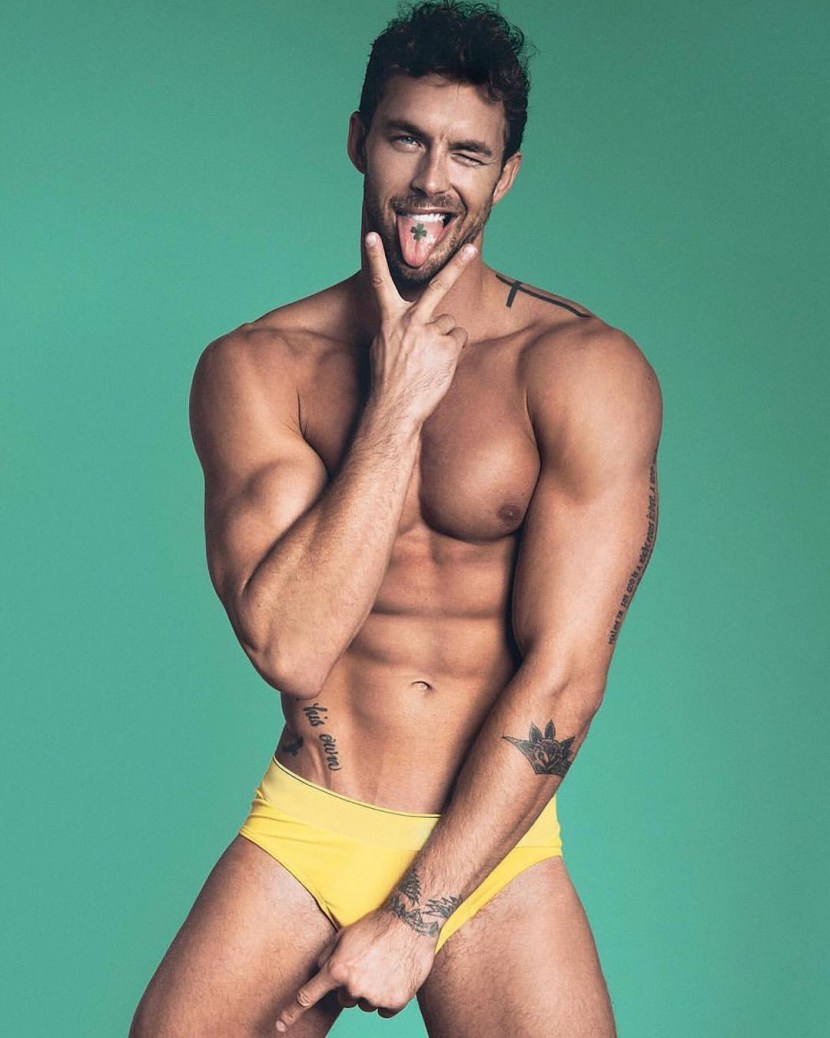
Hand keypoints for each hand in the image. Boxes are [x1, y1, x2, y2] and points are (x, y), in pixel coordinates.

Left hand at [274, 905, 436, 1032]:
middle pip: (344, 998)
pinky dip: (388, 997)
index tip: (279, 1025)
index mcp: (337, 969)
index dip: (291, 1012)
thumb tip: (318, 972)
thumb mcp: (344, 935)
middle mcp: (353, 987)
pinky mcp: (394, 1003)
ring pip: (365, 1003)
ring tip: (384, 965)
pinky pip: (384, 1009)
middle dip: (352, 985)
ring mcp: (374, 997)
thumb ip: (327, 956)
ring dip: (371, 990)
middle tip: (368, 962)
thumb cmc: (376, 925)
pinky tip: (395, 975)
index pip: (308, 996)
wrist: (412, 922)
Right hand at [365, 232, 474, 426]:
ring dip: (443, 339)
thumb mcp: (382, 348)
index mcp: (390, 320)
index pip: (380, 283)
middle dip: (456, 265)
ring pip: (448, 324)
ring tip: (429, 360)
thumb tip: (410, 323)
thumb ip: (396, 328)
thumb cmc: (387, 381)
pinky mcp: (448, 347)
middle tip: (471, 249)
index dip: (376, 258)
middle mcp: (411, 321)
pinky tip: (439, 365)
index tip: (372, 235)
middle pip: (437, 286)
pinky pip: (457, 339)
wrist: (395, 408)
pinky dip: (452, 351)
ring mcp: (431, 333)